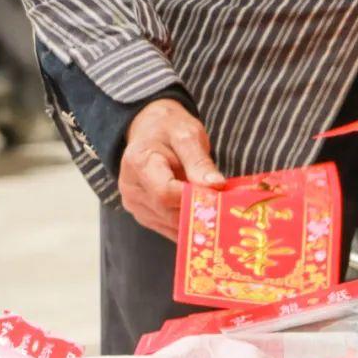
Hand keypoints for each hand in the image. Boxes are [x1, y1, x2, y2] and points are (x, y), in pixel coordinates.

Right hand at [119, 99, 223, 240]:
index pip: (165, 192)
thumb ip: (200, 161)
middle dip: (198, 210)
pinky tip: (203, 215)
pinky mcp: (143, 215)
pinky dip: (188, 225)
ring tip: (215, 207)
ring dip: (195, 220)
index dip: (194, 198)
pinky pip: (168, 228)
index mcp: (139, 162)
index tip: (220, 195)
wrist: (149, 129)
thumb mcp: (188, 134)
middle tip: (225, 205)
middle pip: (168, 212)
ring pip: (170, 225)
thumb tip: (216, 186)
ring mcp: (135, 205)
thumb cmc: (169, 128)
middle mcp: (131, 188)